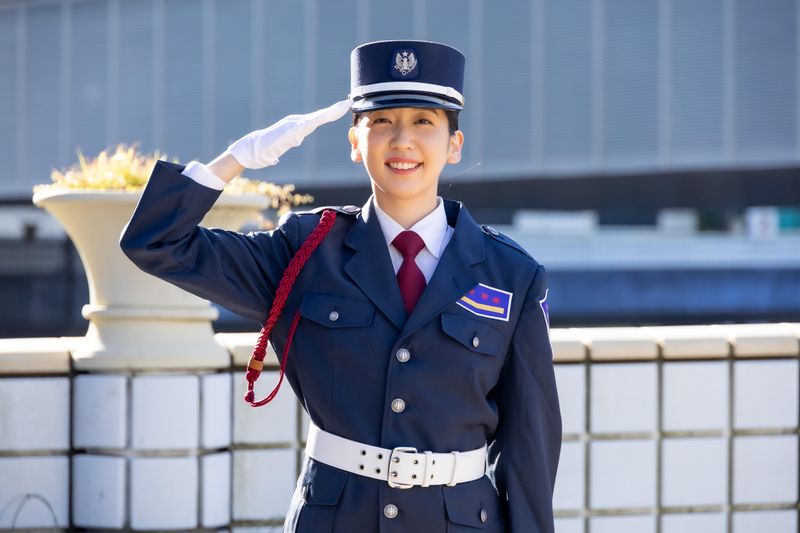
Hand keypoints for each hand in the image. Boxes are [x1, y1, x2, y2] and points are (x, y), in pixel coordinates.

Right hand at [225, 98, 352, 168]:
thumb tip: (297, 139)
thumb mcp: (286, 142)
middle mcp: (297, 122)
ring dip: (328, 114)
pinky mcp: (287, 133)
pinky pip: (303, 127)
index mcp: (300, 125)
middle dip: (335, 109)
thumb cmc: (269, 147)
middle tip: (348, 102)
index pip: (320, 118)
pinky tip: (321, 120)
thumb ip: (293, 138)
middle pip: (320, 115)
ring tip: (340, 109)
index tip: (346, 106)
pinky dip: (312, 123)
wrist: (253, 149)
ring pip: (314, 119)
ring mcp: (292, 126)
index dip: (333, 112)